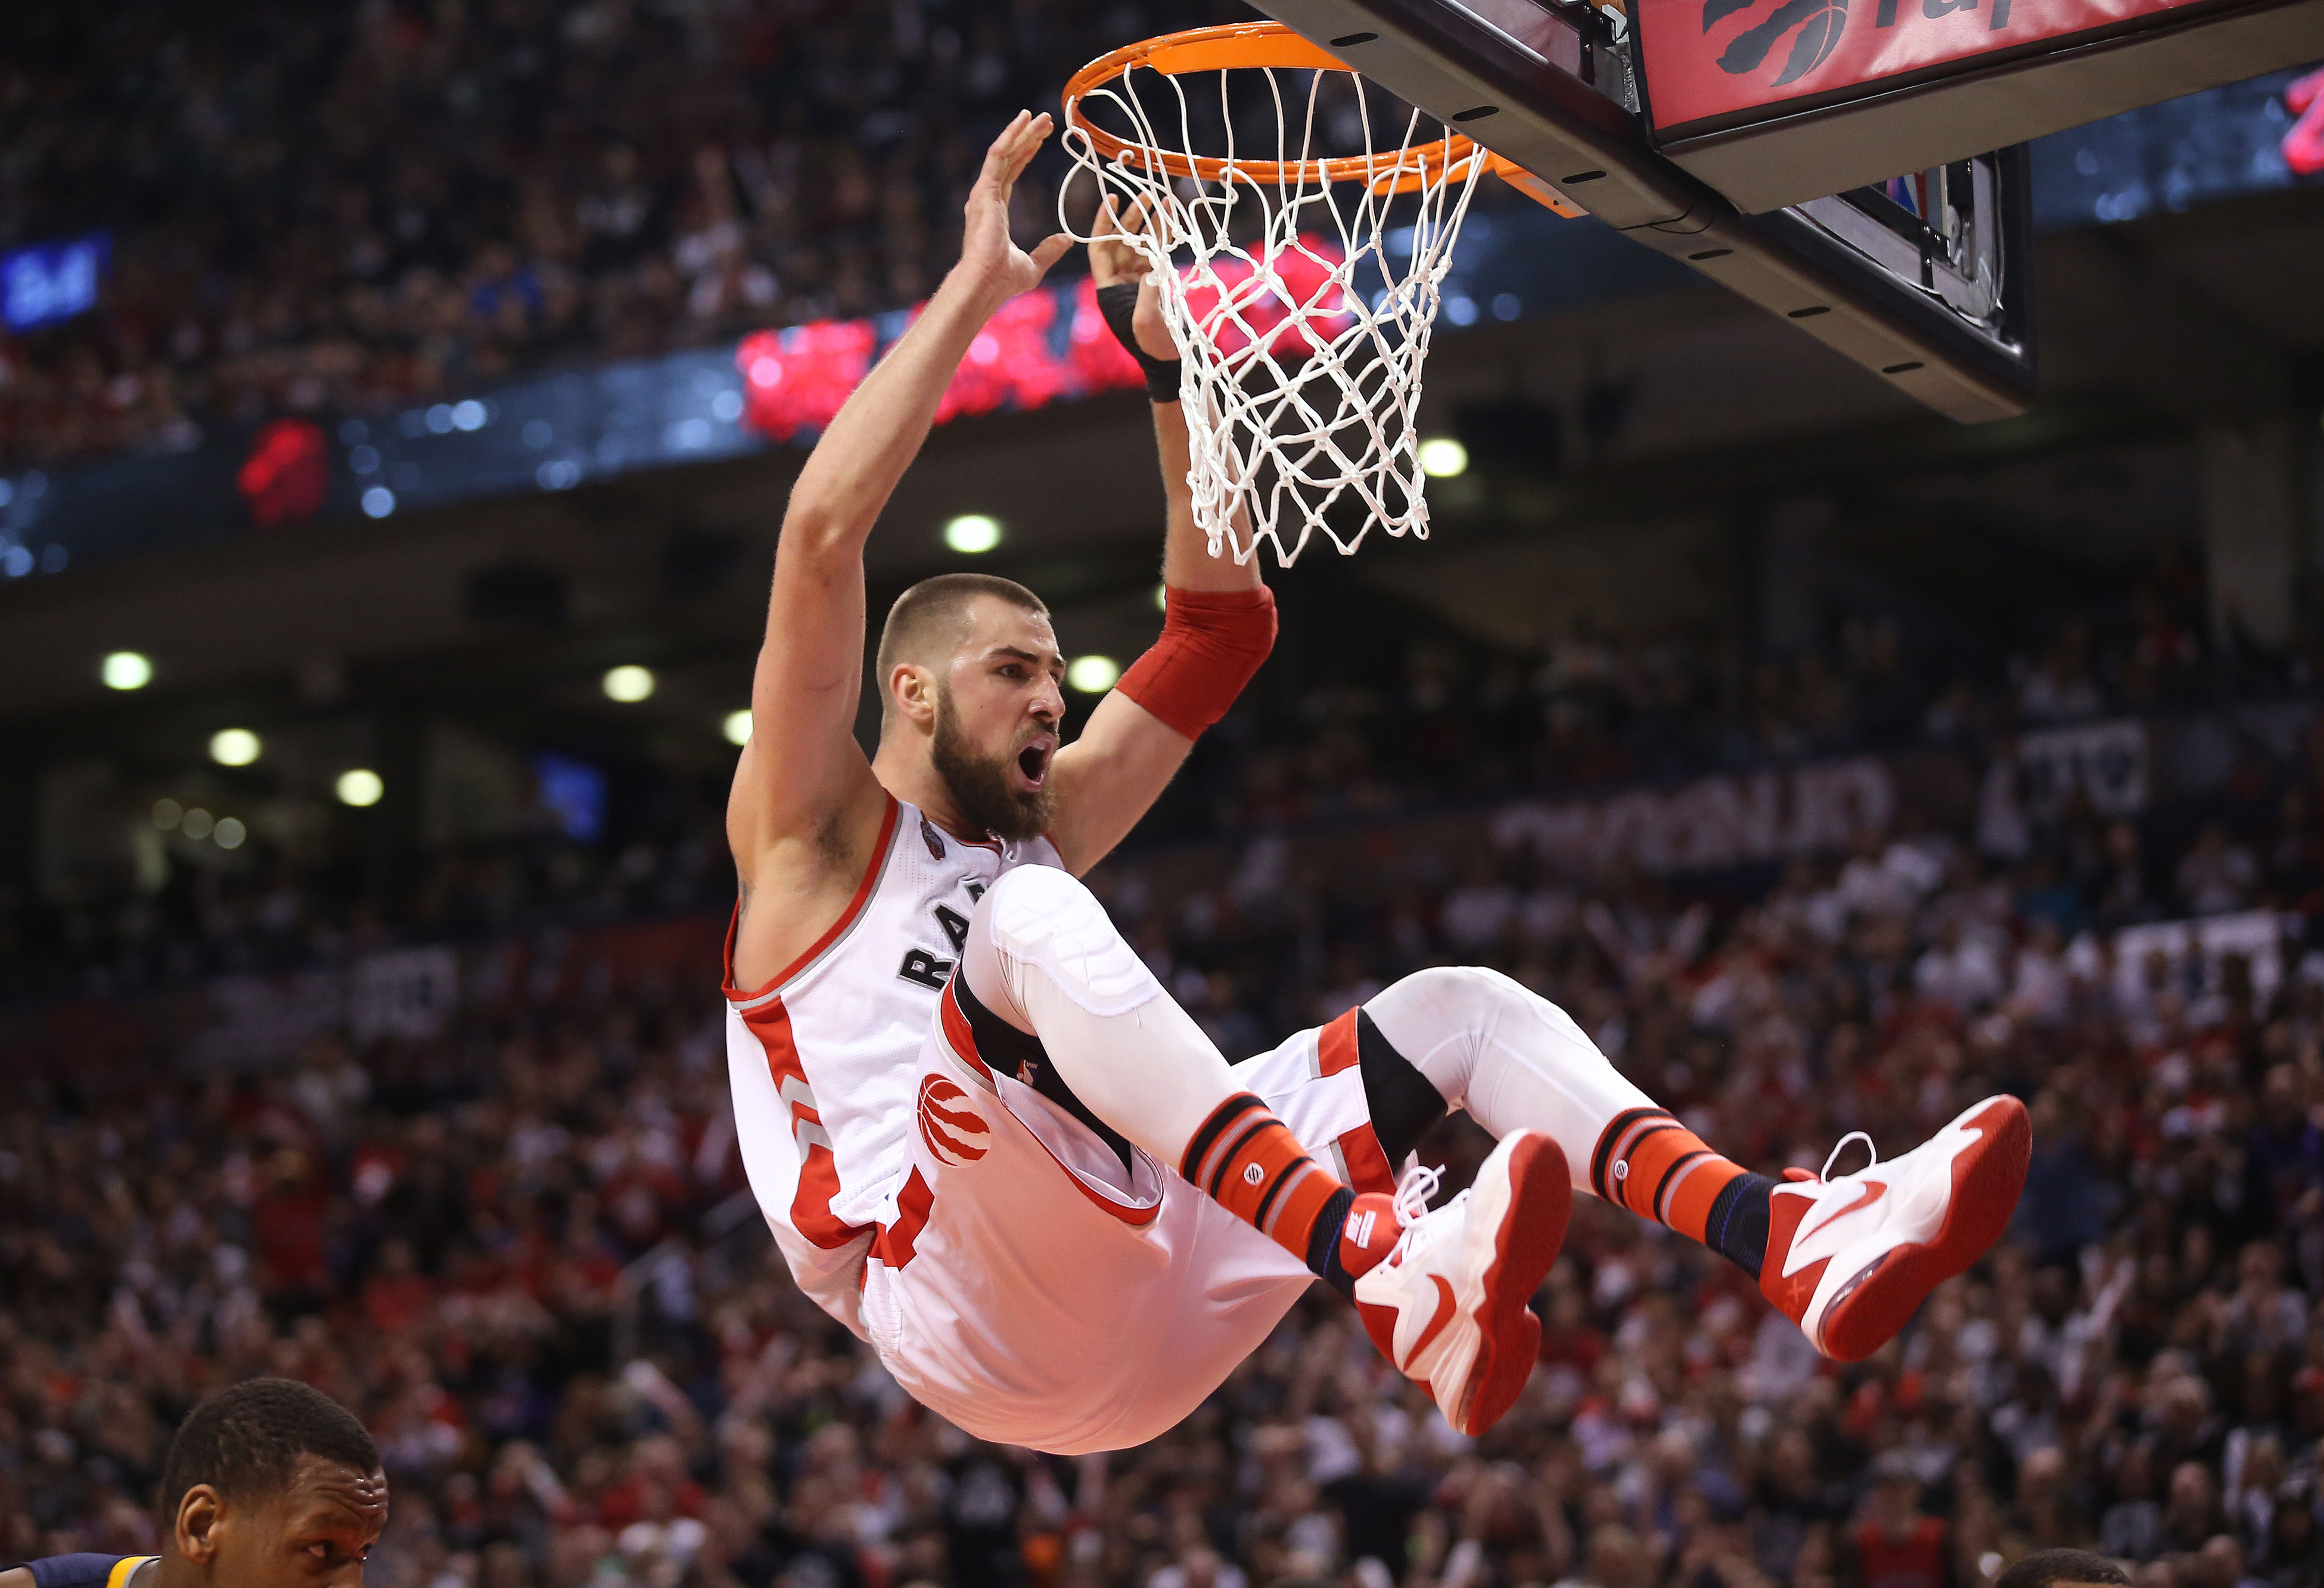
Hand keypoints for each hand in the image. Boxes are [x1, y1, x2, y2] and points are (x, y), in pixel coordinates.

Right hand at [958, 111, 1071, 305]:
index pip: (1011, 173)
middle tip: (1045, 120)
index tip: (1041, 139)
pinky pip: (998, 156)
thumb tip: (1067, 239)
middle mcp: (986, 197)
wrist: (986, 283)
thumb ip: (1049, 250)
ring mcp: (983, 193)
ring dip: (1020, 131)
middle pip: (1009, 158)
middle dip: (1026, 136)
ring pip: (1004, 152)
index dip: (1026, 154)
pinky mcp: (984, 191)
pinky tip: (1022, 121)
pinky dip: (1009, 137)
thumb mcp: (1033, 264)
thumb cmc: (1003, 280)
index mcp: (995, 210)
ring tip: (1036, 115)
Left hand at [1089, 193, 1174, 360]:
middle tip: (1147, 194)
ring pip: (1141, 244)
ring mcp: (1138, 281)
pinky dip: (1164, 238)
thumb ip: (1147, 292)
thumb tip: (1153, 267)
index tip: (1112, 200)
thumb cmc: (1152, 346)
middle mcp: (1119, 281)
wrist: (1168, 362)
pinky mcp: (1155, 283)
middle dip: (1133, 217)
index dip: (1103, 224)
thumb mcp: (1146, 320)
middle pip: (1121, 241)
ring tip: (1165, 201)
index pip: (1099, 249)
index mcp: (1107, 289)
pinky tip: (1173, 221)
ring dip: (1151, 223)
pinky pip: (1156, 254)